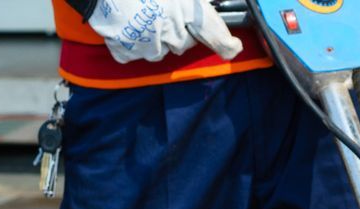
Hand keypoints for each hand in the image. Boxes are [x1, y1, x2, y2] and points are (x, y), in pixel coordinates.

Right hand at [91, 0, 241, 61]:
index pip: (214, 32)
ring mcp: (147, 45)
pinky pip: (135, 53)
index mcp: (183, 8)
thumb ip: (189, 3)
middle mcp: (170, 31)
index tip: (233, 47)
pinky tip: (127, 25)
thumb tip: (204, 17)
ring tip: (142, 16)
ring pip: (160, 50)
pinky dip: (133, 42)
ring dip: (156, 38)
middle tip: (162, 13)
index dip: (226, 44)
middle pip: (184, 43)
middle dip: (179, 32)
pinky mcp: (126, 52)